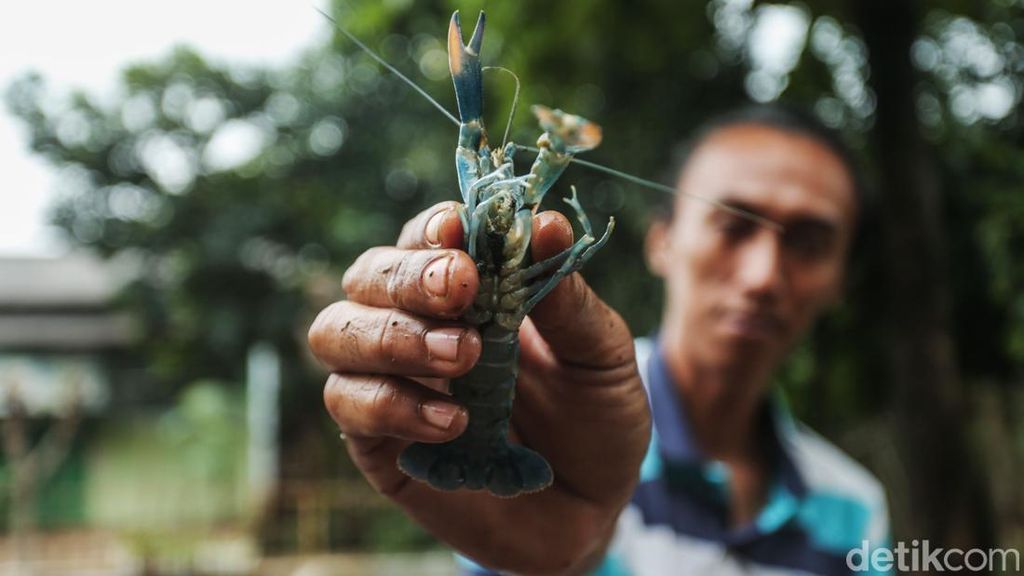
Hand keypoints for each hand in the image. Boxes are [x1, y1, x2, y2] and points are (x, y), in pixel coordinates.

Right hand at [308, 201, 650, 574]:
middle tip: (461, 289)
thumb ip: (569, 299)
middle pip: (368, 274)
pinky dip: (393, 404)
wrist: (590, 510)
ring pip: (335, 330)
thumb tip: (546, 224)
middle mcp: (418, 325)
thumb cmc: (594, 420)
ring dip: (391, 335)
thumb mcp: (602, 357)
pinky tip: (453, 422)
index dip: (433, 228)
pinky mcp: (376, 440)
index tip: (459, 229)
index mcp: (471, 292)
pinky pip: (348, 404)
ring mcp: (390, 380)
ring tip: (464, 357)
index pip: (428, 238)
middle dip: (407, 276)